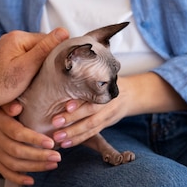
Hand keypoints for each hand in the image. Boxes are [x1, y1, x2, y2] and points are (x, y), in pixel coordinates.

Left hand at [0, 28, 68, 116]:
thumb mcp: (27, 67)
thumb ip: (45, 49)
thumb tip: (64, 31)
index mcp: (18, 37)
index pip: (47, 40)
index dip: (56, 54)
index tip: (61, 69)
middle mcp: (11, 39)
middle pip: (40, 47)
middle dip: (46, 62)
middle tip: (49, 79)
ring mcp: (7, 48)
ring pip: (32, 55)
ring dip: (37, 67)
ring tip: (37, 81)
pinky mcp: (4, 58)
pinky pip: (23, 60)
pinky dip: (28, 70)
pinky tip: (27, 80)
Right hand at [0, 102, 60, 185]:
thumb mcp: (1, 100)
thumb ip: (9, 103)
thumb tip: (18, 107)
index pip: (17, 133)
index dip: (34, 139)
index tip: (51, 143)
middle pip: (18, 152)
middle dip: (40, 156)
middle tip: (57, 157)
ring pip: (14, 164)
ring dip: (35, 167)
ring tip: (53, 165)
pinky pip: (5, 172)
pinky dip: (17, 179)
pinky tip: (32, 181)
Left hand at [49, 72, 186, 146]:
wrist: (132, 94)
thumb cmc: (108, 78)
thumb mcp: (102, 68)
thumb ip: (85, 63)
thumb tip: (63, 42)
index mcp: (106, 87)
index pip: (93, 95)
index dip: (80, 102)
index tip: (65, 105)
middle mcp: (107, 103)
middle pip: (90, 114)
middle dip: (72, 119)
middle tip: (54, 122)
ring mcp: (107, 116)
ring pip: (90, 127)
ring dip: (73, 134)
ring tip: (57, 137)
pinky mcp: (105, 125)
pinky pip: (91, 134)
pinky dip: (78, 139)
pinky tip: (65, 143)